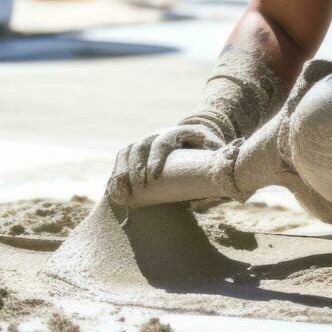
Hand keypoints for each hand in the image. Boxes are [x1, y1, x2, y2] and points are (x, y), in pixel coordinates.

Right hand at [107, 123, 224, 203]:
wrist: (202, 142)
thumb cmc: (211, 156)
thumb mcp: (217, 160)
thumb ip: (216, 175)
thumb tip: (212, 198)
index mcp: (182, 132)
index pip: (164, 142)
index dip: (156, 158)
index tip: (152, 177)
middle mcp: (162, 134)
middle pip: (142, 145)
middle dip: (136, 167)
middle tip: (137, 188)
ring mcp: (149, 140)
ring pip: (129, 150)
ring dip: (122, 170)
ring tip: (121, 192)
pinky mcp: (140, 150)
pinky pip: (123, 157)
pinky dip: (117, 172)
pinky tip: (114, 189)